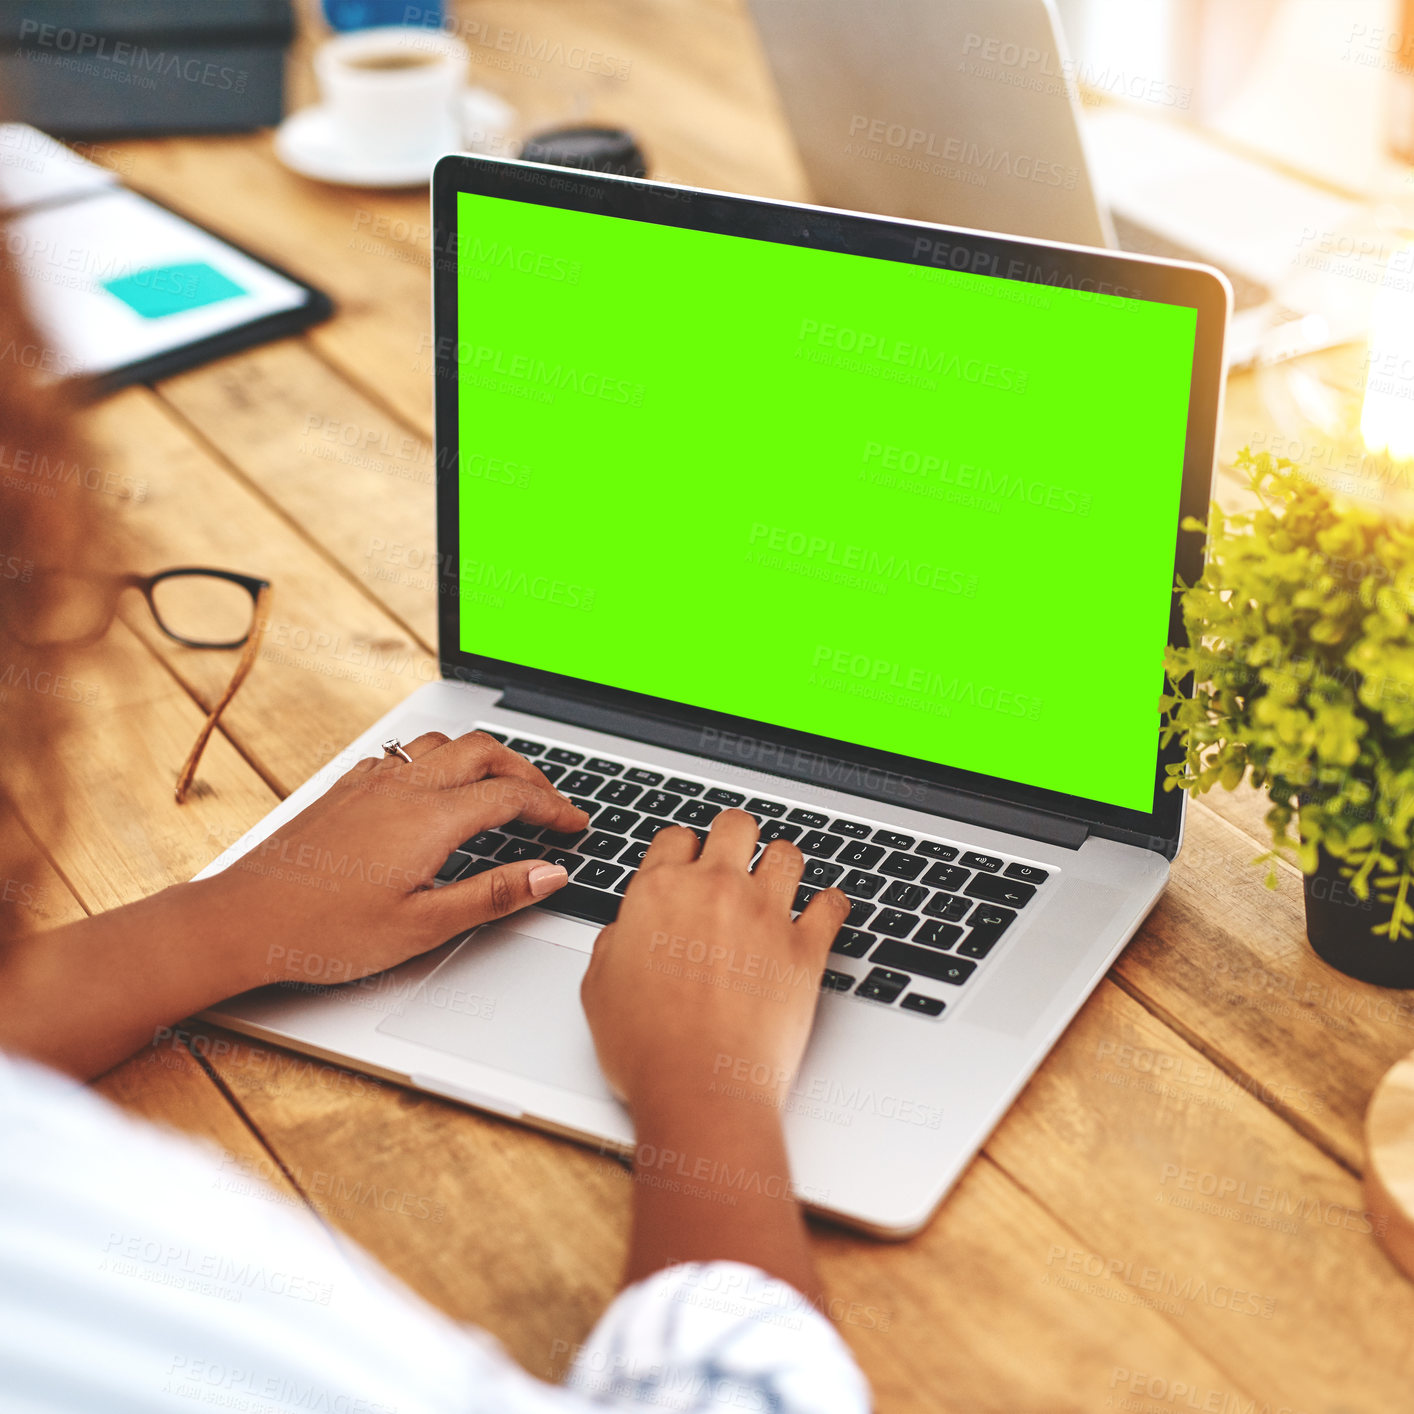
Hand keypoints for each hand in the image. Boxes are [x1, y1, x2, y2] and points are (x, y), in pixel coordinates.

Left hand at [210, 730, 588, 987]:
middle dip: (526, 771)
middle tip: (548, 803)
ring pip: (442, 743)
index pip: (512, 795)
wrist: (241, 921)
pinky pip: (403, 754)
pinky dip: (437, 760)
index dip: (553, 808)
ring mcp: (370, 782)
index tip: (575, 825)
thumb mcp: (424, 926)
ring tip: (500, 787)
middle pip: (484, 751)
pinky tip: (433, 788)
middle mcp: (403, 787)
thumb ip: (494, 894)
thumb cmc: (323, 931)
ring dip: (482, 757)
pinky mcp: (344, 789)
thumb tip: (550, 873)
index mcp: (431, 818)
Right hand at [580, 810, 849, 1115]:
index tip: (687, 865)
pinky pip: (832, 905)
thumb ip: (614, 942)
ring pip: (787, 853)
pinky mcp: (805, 948)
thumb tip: (627, 930)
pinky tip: (823, 913)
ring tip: (778, 883)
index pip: (676, 837)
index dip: (682, 850)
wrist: (698, 1086)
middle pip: (735, 826)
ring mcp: (765, 915)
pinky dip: (831, 906)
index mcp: (659, 891)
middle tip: (735, 860)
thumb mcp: (598, 987)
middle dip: (735, 838)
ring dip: (782, 864)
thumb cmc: (646, 1047)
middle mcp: (715, 890)